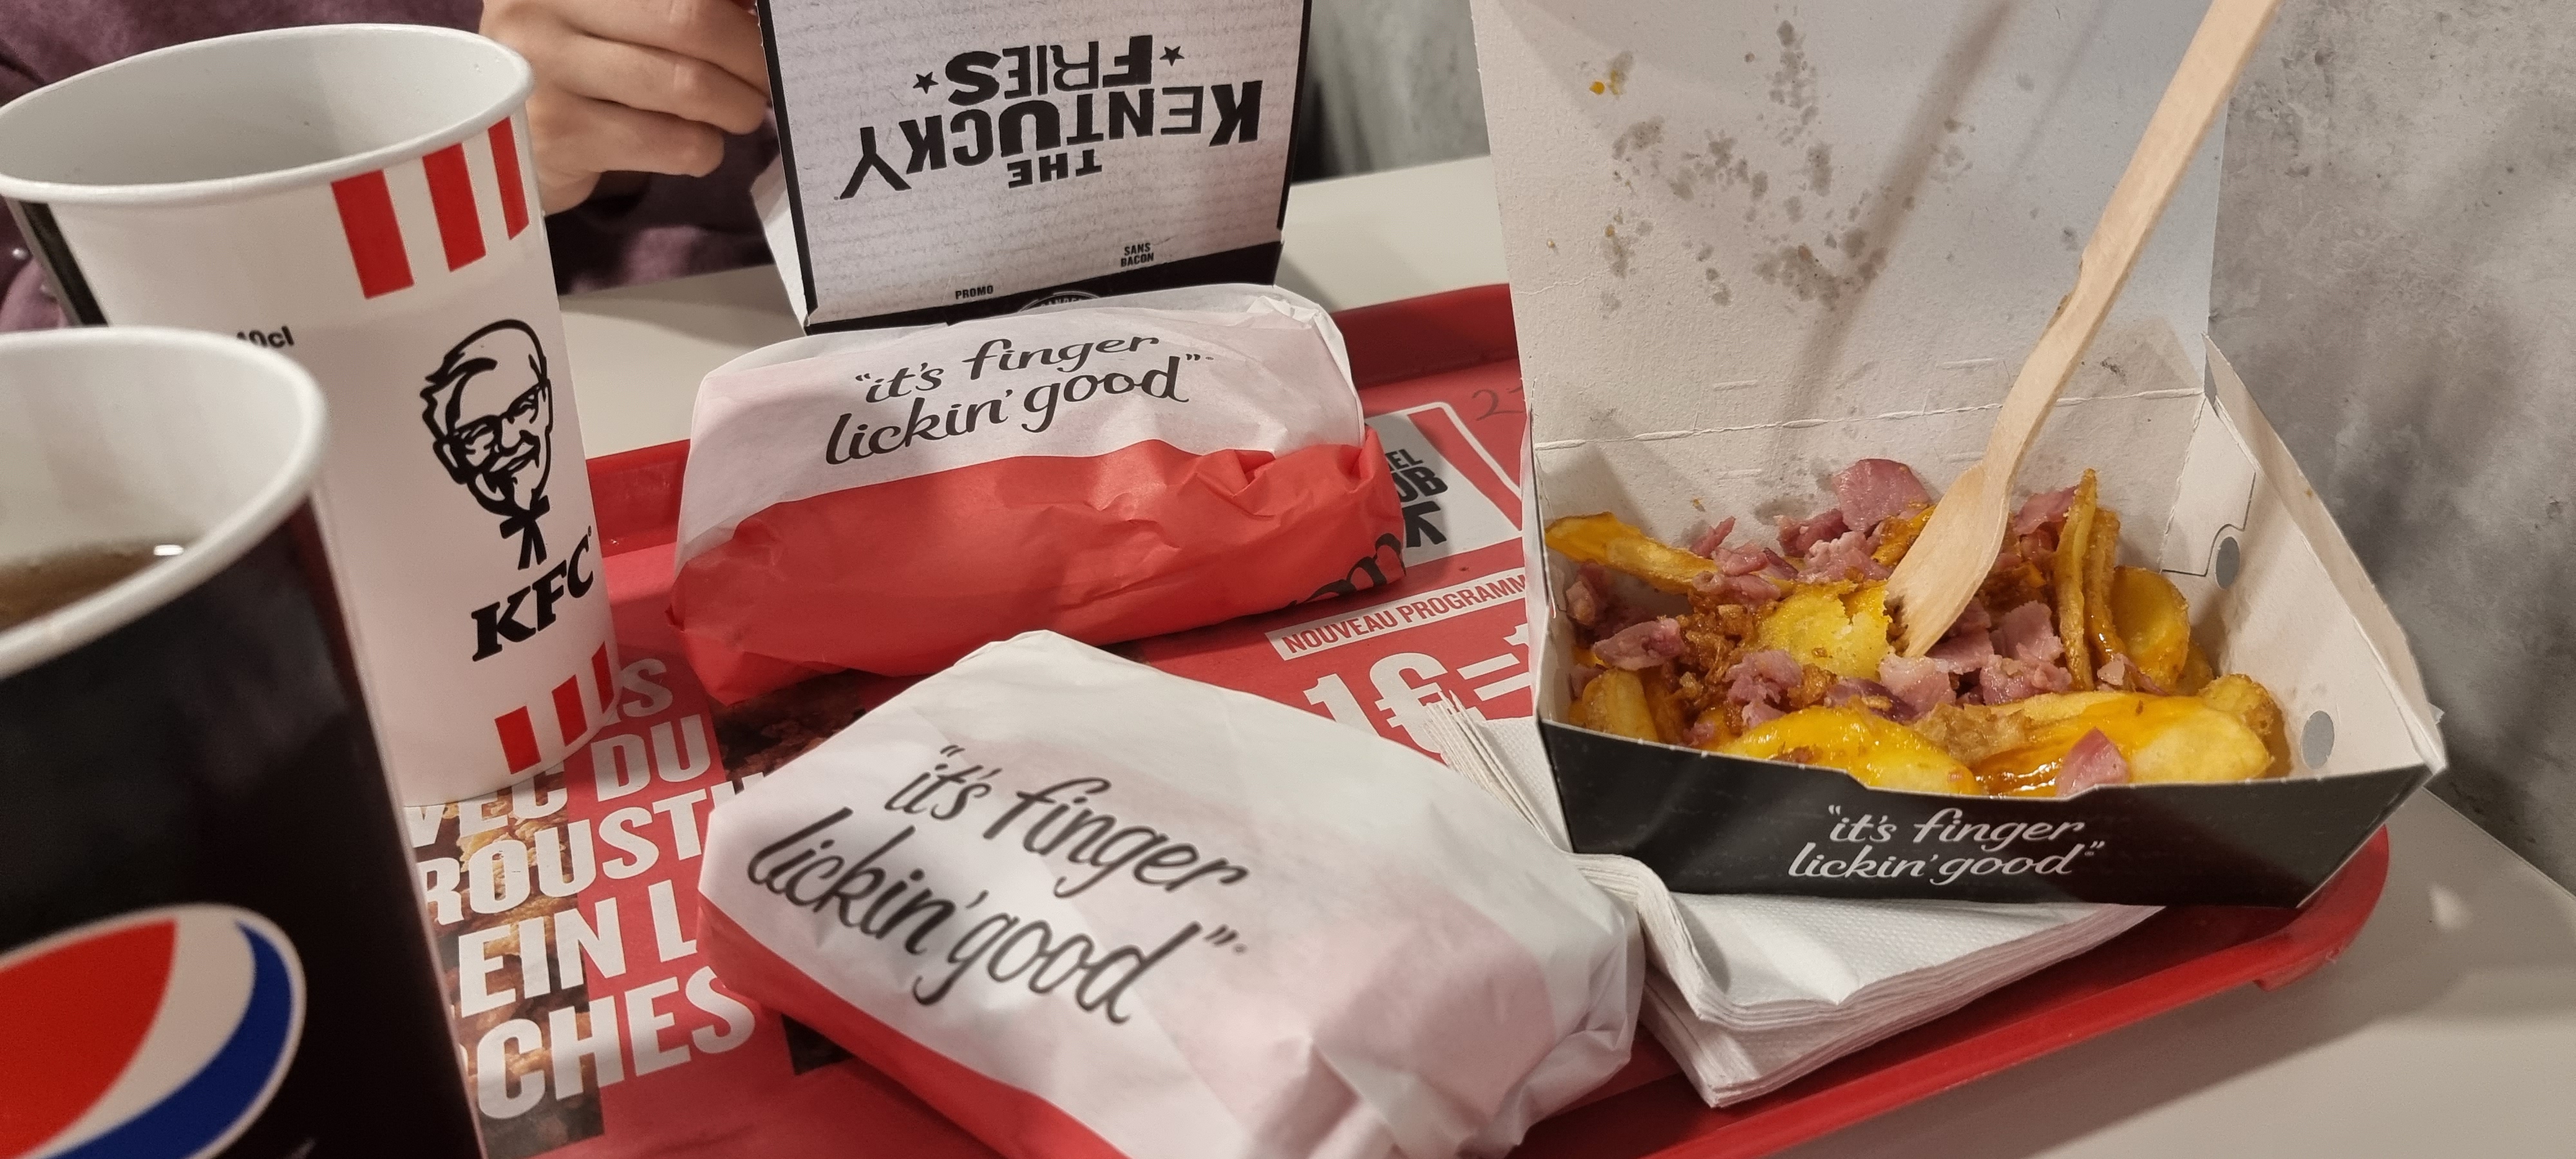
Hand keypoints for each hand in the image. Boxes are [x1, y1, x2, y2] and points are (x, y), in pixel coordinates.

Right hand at [481, 0, 771, 212]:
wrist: (504, 138)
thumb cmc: (580, 64)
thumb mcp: (617, 17)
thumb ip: (682, 8)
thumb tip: (766, 13)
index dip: (739, 9)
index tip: (770, 23)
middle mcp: (543, 4)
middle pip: (692, 20)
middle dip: (751, 56)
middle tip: (767, 78)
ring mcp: (544, 69)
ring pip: (688, 85)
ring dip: (737, 107)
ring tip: (737, 112)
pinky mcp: (559, 135)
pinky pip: (672, 143)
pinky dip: (704, 148)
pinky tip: (693, 144)